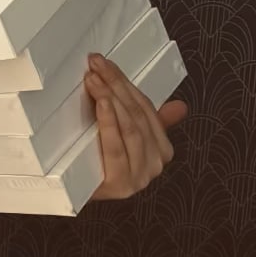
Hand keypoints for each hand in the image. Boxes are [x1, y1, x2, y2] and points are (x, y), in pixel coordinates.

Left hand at [85, 52, 187, 199]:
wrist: (74, 194)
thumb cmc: (99, 160)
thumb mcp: (124, 136)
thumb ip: (151, 120)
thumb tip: (180, 107)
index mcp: (162, 149)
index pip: (146, 107)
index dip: (125, 82)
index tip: (105, 62)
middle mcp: (156, 163)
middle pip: (137, 114)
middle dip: (116, 85)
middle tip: (95, 65)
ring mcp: (140, 176)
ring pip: (130, 128)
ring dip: (111, 99)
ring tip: (94, 80)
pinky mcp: (121, 184)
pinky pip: (116, 148)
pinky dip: (109, 123)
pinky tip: (101, 104)